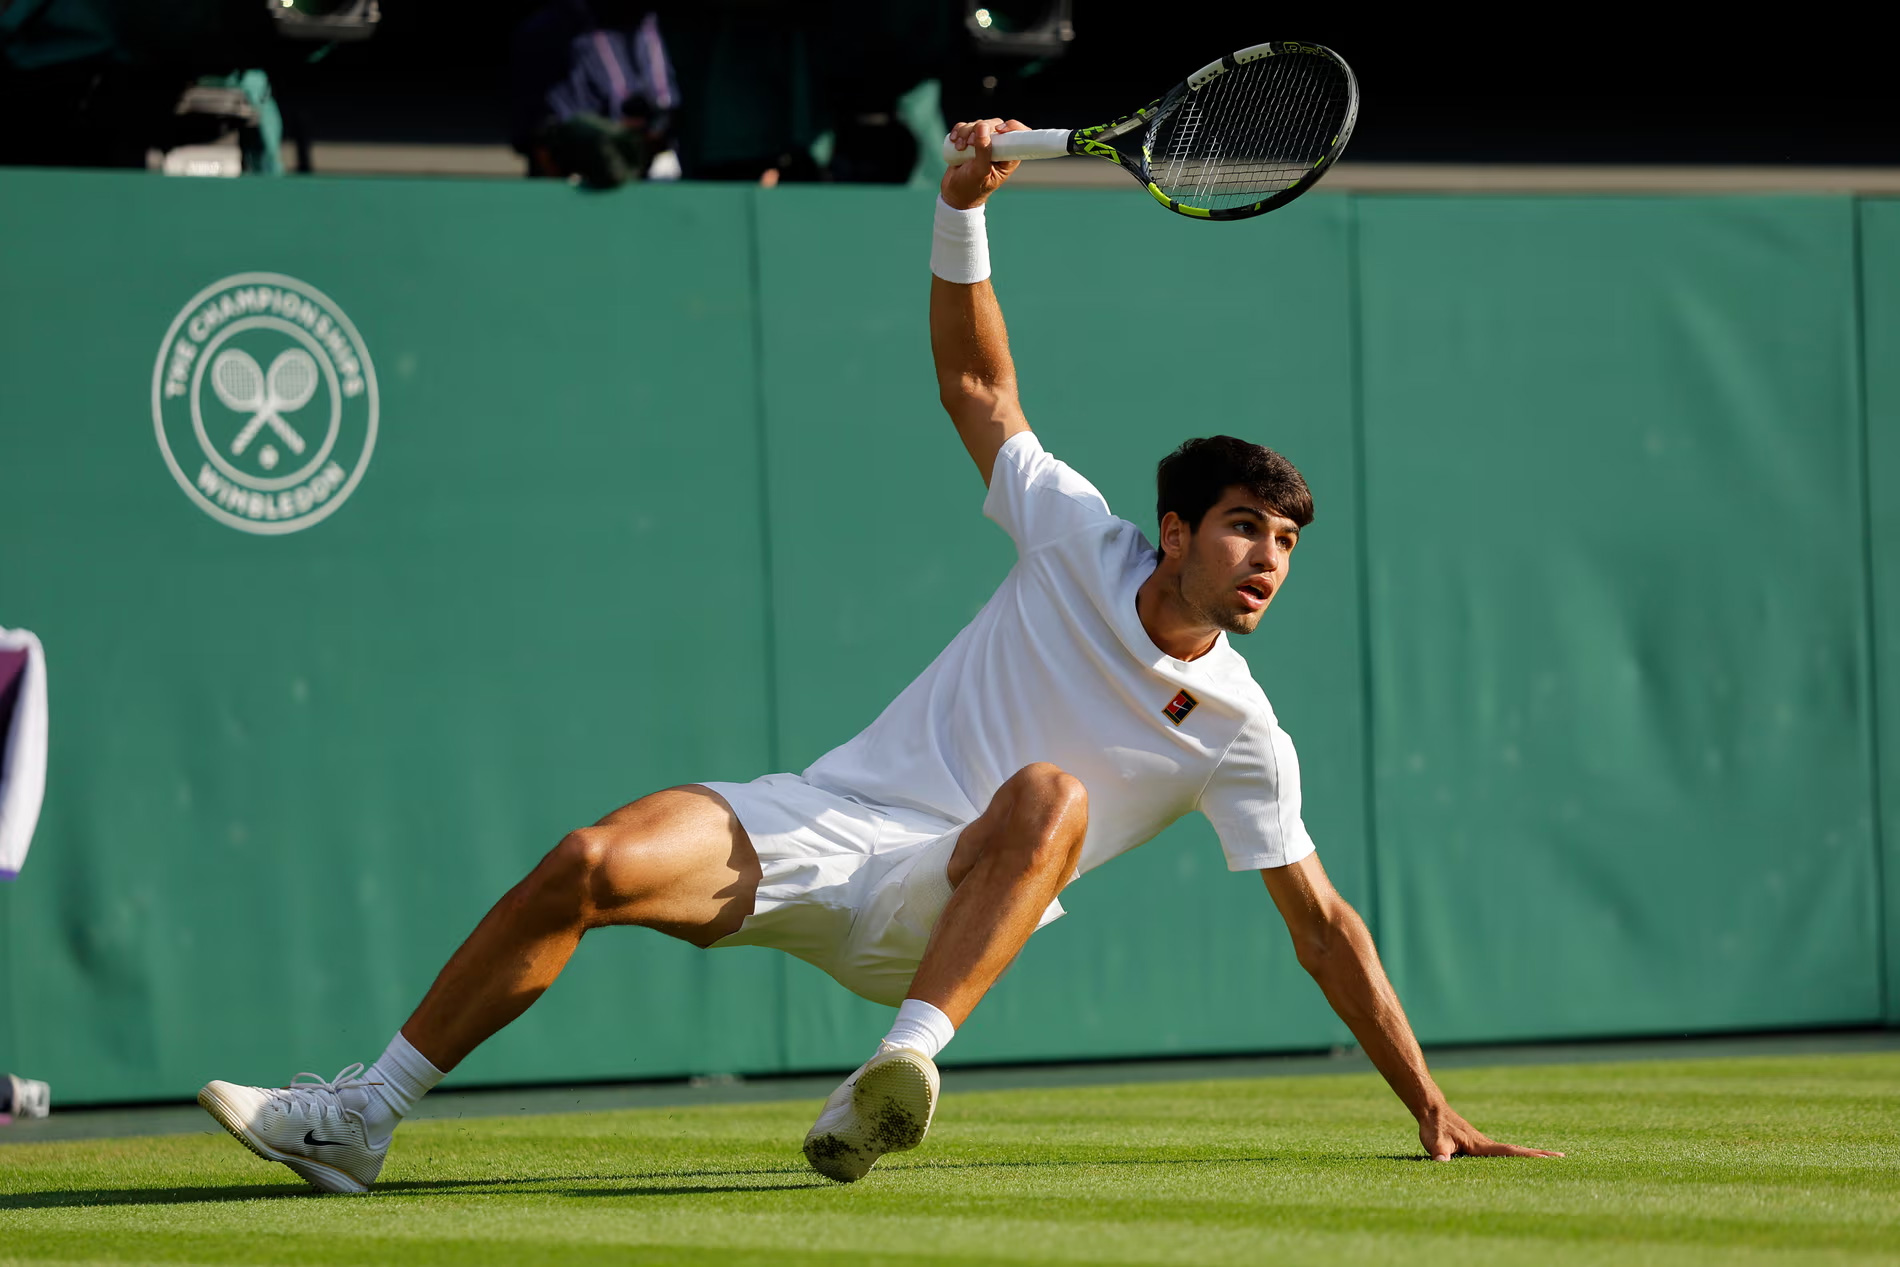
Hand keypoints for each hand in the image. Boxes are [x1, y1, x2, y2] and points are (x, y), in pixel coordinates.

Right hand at [941, 118, 1028, 210]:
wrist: (955, 193)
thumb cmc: (972, 187)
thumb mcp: (979, 172)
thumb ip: (983, 151)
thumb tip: (983, 127)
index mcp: (1007, 156)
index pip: (1018, 135)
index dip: (1011, 127)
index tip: (998, 130)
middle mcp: (997, 147)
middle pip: (994, 124)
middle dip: (978, 130)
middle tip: (969, 144)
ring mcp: (983, 142)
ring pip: (978, 124)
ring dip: (965, 132)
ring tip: (960, 148)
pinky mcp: (970, 140)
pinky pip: (965, 126)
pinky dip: (958, 131)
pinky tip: (954, 141)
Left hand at [1419, 1104, 1563, 1160]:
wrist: (1432, 1109)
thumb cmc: (1434, 1127)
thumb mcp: (1435, 1141)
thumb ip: (1439, 1151)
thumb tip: (1441, 1161)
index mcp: (1482, 1146)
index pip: (1510, 1152)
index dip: (1529, 1156)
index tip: (1550, 1158)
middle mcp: (1487, 1144)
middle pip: (1518, 1151)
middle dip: (1539, 1155)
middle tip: (1563, 1158)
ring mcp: (1484, 1144)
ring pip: (1511, 1151)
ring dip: (1530, 1155)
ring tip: (1550, 1160)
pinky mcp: (1478, 1145)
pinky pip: (1501, 1152)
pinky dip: (1516, 1156)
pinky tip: (1519, 1161)